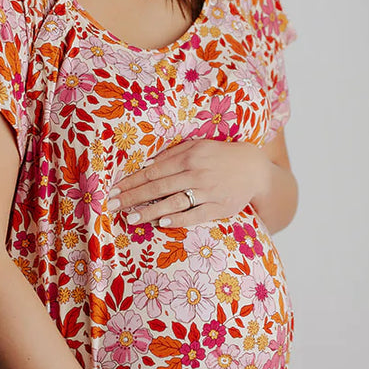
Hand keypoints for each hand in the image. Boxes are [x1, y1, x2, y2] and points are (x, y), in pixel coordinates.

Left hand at [108, 138, 272, 228]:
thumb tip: (146, 165)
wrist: (255, 168)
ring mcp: (209, 191)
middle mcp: (197, 173)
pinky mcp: (220, 207)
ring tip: (132, 218)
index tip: (114, 191)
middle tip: (113, 206)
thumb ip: (172, 154)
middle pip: (159, 187)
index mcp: (189, 156)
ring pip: (174, 202)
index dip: (132, 182)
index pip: (154, 171)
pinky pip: (196, 215)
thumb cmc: (220, 155)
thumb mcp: (197, 146)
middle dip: (134, 197)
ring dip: (151, 211)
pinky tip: (162, 222)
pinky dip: (179, 218)